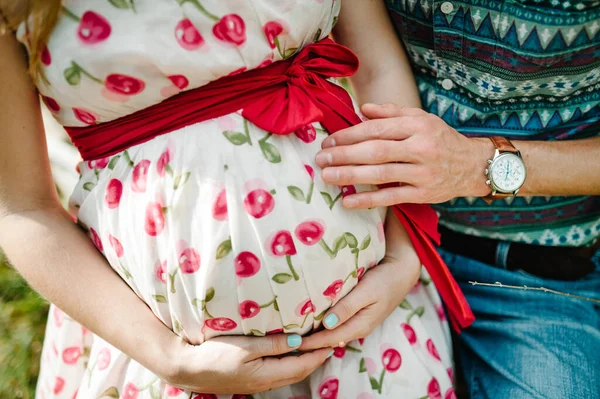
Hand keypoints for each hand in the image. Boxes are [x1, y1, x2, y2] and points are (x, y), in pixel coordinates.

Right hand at [162, 333, 332, 393]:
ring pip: (290, 374)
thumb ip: (274, 343)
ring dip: (305, 362)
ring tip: (316, 347)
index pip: (302, 365)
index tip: (332, 340)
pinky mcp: (251, 380)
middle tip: (330, 343)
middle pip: (299, 372)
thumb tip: (301, 339)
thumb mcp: (246, 346)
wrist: (188, 368)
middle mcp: (266, 381)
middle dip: (316, 359)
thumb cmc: (216, 354)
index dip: (318, 354)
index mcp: (267, 373)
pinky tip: (291, 354)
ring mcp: (258, 383)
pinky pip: (279, 373)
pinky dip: (291, 364)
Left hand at [298, 213, 420, 351]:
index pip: (329, 339)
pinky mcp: (358, 314)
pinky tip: (313, 323)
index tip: (291, 342)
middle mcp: (358, 327)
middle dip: (310, 343)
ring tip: (296, 334)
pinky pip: (337, 325)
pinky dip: (324, 327)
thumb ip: (347, 307)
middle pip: (329, 340)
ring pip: (333, 334)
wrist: (402, 271)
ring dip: (316, 336)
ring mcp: (359, 322)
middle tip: (287, 341)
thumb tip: (326, 324)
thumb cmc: (384, 279)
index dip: (310, 342)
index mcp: (360, 324)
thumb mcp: (366, 291)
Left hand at [315, 103, 492, 207]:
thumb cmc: (440, 139)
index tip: (328, 141)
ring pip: (381, 174)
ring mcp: (423, 173)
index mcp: (417, 126)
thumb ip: (391, 113)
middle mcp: (421, 148)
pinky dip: (368, 200)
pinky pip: (391, 198)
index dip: (349, 135)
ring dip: (350, 176)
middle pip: (376, 151)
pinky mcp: (424, 195)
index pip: (377, 129)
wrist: (474, 166)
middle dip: (344, 155)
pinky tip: (348, 201)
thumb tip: (362, 109)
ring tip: (327, 176)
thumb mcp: (421, 119)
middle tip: (320, 159)